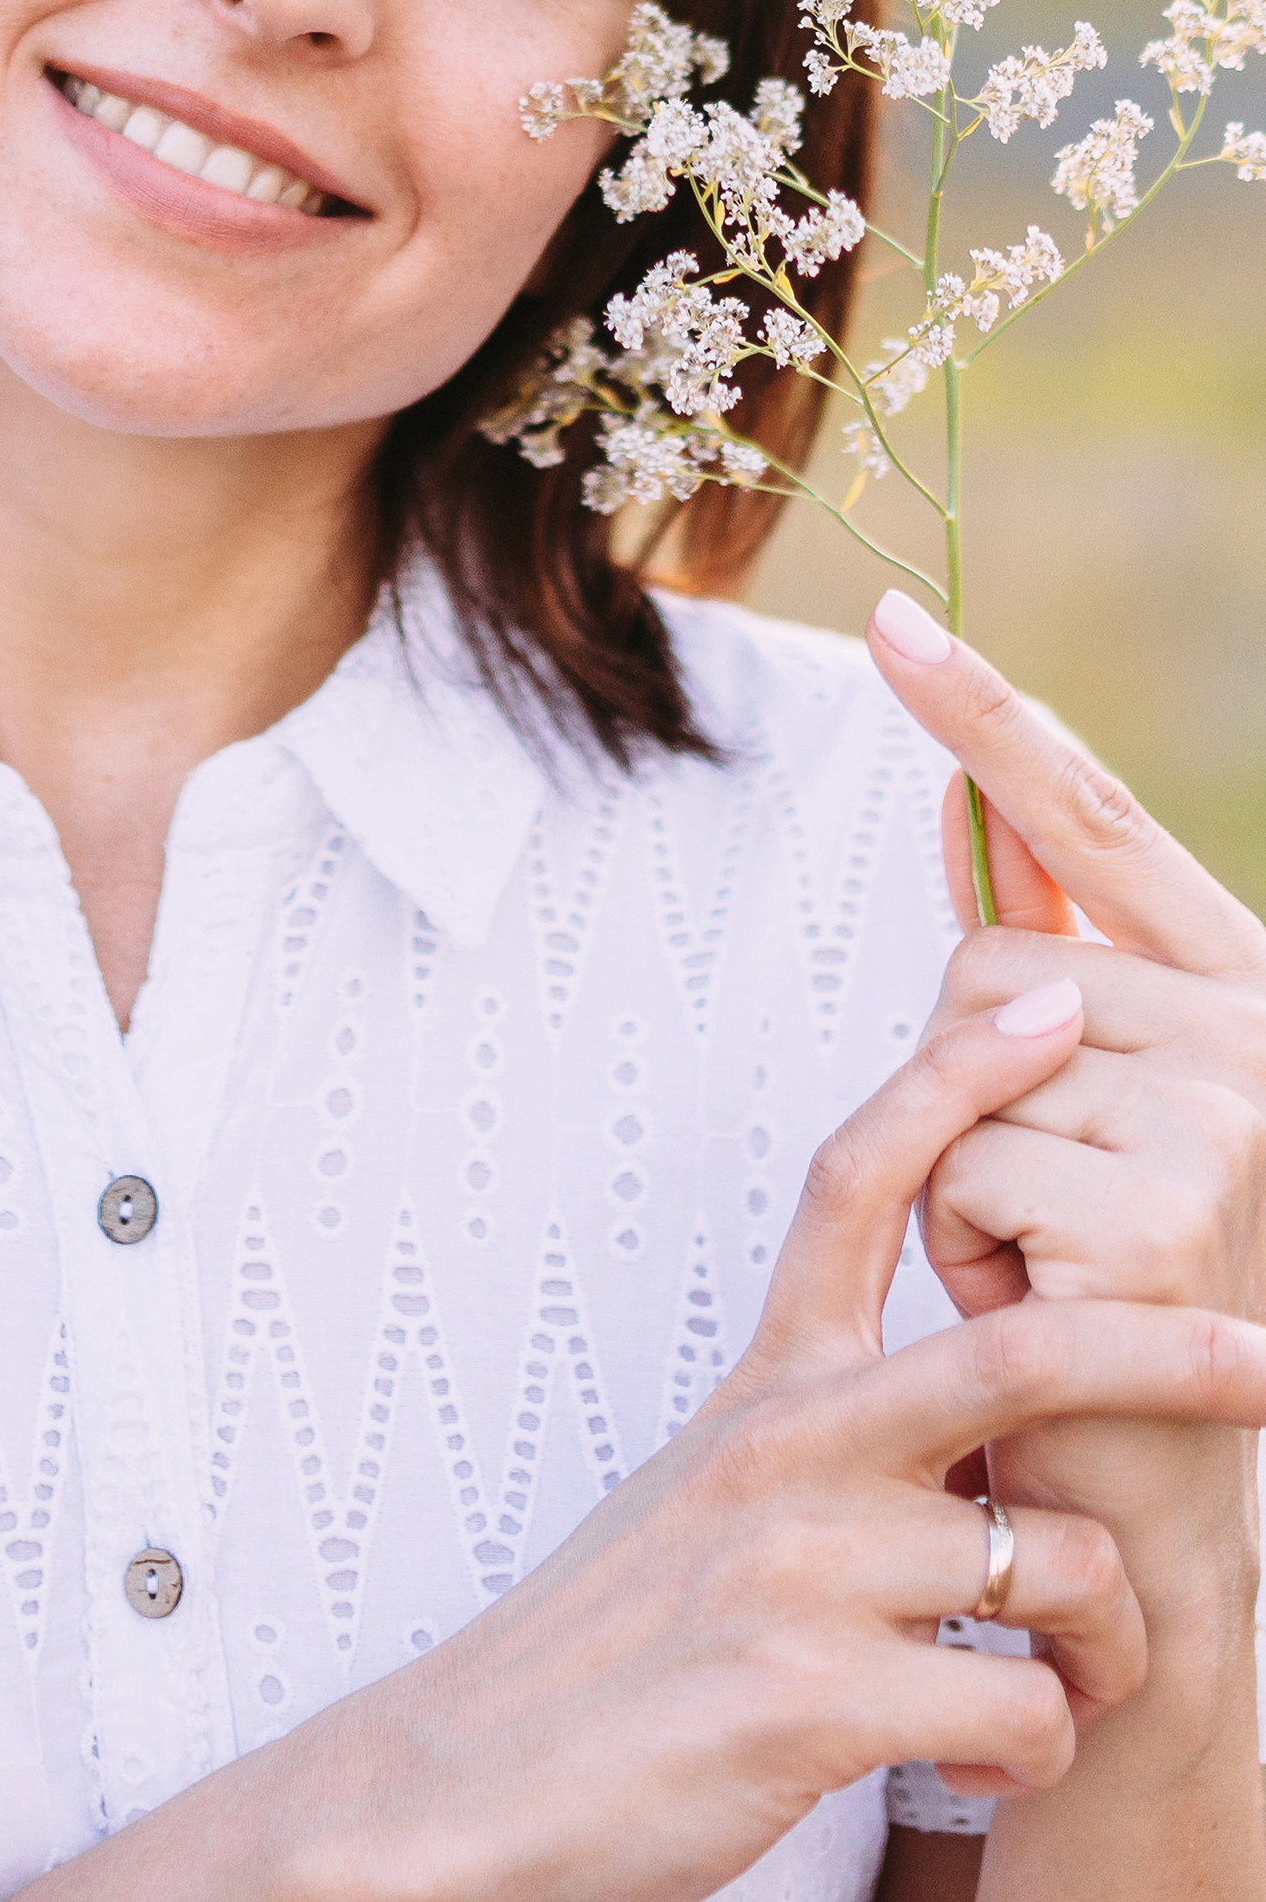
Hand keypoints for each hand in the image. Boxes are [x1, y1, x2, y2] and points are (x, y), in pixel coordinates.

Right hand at [93, 1001, 1265, 1901]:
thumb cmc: (619, 1648)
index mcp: (763, 1390)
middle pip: (1025, 1348)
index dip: (953, 1079)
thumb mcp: (714, 1497)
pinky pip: (1028, 1711)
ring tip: (1061, 1692)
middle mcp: (785, 1449)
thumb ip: (835, 1440)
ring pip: (1062, 1561)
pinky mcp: (814, 1694)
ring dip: (1109, 1646)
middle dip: (1174, 1350)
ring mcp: (802, 1566)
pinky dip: (1035, 1753)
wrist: (472, 1783)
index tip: (1040, 1003)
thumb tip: (982, 1419)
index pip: (855, 1183)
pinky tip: (970, 1768)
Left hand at [866, 587, 1265, 1639]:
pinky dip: (963, 1249)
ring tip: (1047, 1267)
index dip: (989, 717)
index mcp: (1242, 990)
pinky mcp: (1152, 1207)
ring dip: (964, 1181)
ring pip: (959, 1065)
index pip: (1094, 824)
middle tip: (1048, 1209)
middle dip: (968, 1089)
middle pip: (984, 962)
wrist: (1160, 1502)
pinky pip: (958, 1164)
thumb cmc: (1110, 1292)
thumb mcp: (1087, 1108)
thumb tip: (973, 800)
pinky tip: (1041, 1310)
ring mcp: (1220, 1115)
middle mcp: (1255, 1032)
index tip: (891, 618)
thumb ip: (1053, 962)